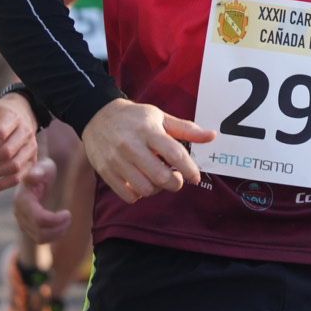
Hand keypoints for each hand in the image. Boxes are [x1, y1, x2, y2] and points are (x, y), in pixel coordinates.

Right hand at [12, 158, 72, 242]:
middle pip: (39, 232)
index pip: (39, 219)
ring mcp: (22, 221)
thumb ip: (38, 171)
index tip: (68, 213)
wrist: (36, 175)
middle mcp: (19, 213)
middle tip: (69, 216)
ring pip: (40, 238)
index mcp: (22, 200)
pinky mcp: (27, 227)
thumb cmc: (43, 169)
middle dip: (58, 227)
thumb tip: (33, 176)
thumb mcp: (43, 166)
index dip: (55, 220)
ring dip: (57, 233)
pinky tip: (62, 225)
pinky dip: (53, 235)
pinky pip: (40, 239)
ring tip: (67, 220)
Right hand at [81, 98, 213, 203]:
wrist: (98, 115)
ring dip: (157, 189)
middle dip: (175, 183)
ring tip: (158, 180)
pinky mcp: (106, 172)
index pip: (175, 154)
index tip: (195, 177)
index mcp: (148, 130)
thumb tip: (212, 136)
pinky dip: (139, 195)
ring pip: (145, 189)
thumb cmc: (135, 117)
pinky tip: (141, 183)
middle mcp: (132, 145)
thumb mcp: (160, 117)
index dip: (189, 169)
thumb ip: (186, 129)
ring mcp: (117, 160)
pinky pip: (128, 195)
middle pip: (161, 177)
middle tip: (177, 180)